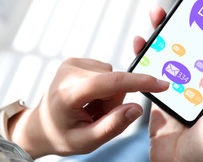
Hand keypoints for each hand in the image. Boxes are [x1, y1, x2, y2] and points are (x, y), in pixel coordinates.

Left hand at [8, 58, 168, 158]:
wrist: (40, 125)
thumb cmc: (61, 135)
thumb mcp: (86, 141)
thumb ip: (113, 126)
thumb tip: (137, 108)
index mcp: (69, 92)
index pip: (110, 82)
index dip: (139, 82)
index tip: (162, 84)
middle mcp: (69, 70)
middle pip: (114, 81)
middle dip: (114, 101)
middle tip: (95, 116)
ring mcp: (72, 62)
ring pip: (112, 76)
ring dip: (108, 95)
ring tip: (90, 108)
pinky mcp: (77, 60)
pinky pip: (106, 72)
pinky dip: (103, 87)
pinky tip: (88, 98)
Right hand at [133, 6, 202, 161]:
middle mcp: (198, 81)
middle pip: (189, 47)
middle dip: (182, 26)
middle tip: (176, 8)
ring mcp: (177, 86)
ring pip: (168, 54)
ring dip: (161, 35)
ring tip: (156, 17)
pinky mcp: (159, 93)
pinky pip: (151, 70)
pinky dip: (144, 55)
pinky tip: (140, 43)